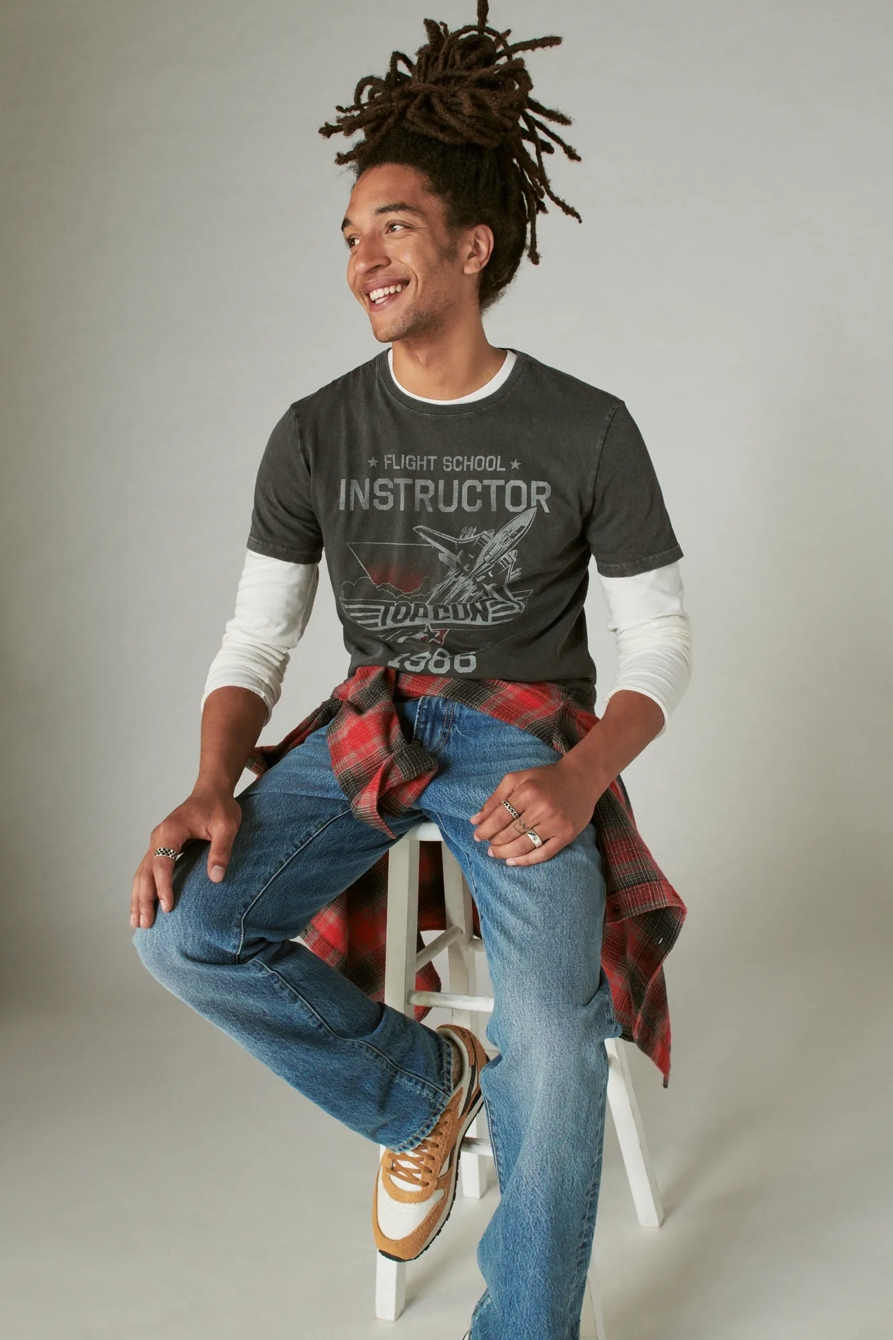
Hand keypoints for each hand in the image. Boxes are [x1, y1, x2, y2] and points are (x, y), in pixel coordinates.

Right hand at [130, 784, 242, 928]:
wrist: (211, 791)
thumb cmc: (220, 807)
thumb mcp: (227, 826)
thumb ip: (221, 850)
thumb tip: (216, 878)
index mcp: (171, 831)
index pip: (163, 863)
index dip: (164, 886)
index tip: (168, 907)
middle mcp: (158, 838)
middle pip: (146, 872)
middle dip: (143, 899)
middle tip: (144, 924)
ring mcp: (157, 843)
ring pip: (141, 874)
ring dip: (138, 898)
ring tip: (136, 922)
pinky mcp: (160, 848)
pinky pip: (147, 871)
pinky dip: (142, 889)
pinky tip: (141, 906)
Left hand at [467, 757, 603, 866]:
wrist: (581, 778)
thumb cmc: (545, 778)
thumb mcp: (517, 779)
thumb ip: (495, 798)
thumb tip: (475, 821)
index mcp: (527, 792)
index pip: (500, 817)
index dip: (486, 829)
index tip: (477, 836)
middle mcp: (542, 808)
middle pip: (511, 833)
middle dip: (495, 842)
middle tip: (488, 847)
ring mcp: (555, 823)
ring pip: (524, 845)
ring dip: (506, 853)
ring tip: (496, 854)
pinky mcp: (567, 834)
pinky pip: (543, 853)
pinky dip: (526, 860)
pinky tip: (513, 861)